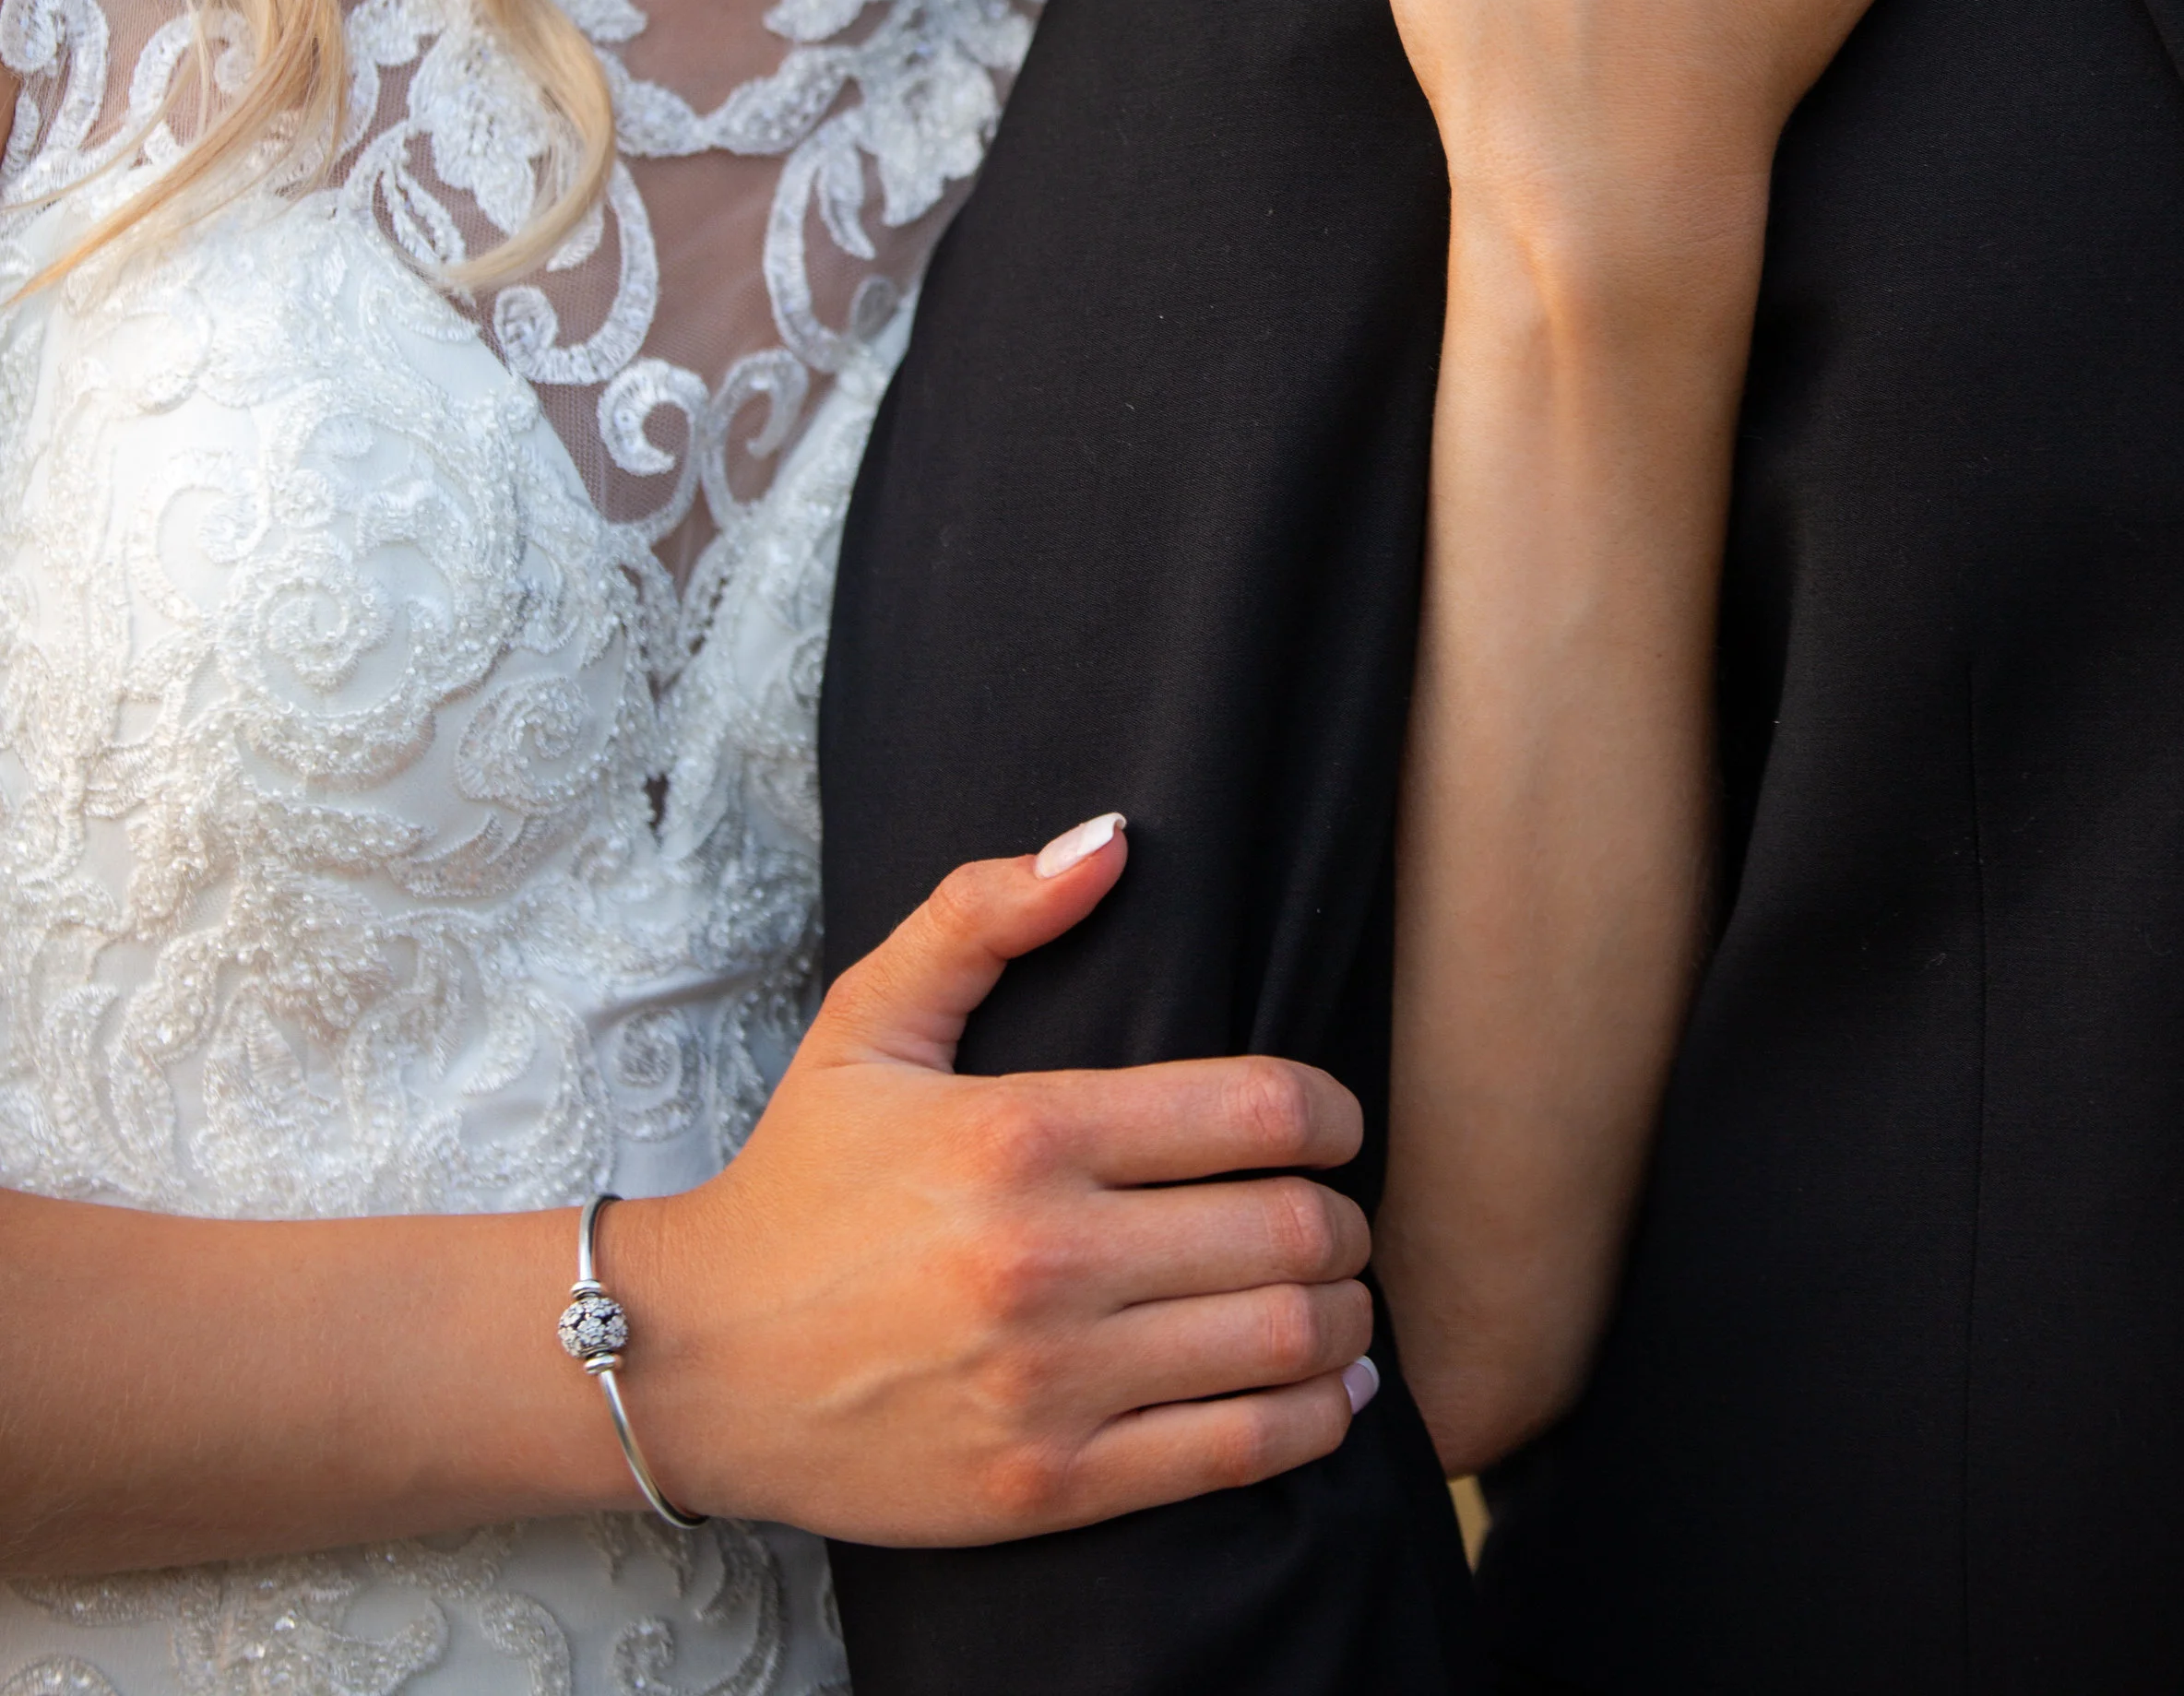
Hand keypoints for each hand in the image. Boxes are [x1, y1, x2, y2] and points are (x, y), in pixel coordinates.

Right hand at [613, 819, 1373, 1543]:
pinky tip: (1326, 1389)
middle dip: (1345, 1218)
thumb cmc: (799, 1182)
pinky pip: (1237, 1454)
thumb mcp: (869, 1024)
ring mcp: (1052, 1382)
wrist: (694, 1363)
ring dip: (1344, 1314)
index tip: (1336, 1122)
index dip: (1333, 1113)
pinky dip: (1313, 1418)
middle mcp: (1047, 1257)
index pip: (1255, 1111)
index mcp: (1022, 1131)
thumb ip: (983, 913)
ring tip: (1340, 1295)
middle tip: (1339, 1213)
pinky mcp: (1051, 1486)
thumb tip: (1110, 840)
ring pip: (1282, 1341)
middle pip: (1288, 1229)